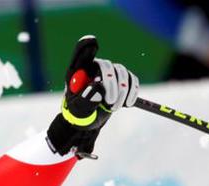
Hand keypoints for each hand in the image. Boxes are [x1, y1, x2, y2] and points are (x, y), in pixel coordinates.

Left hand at [47, 36, 138, 156]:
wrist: (88, 120)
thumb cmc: (78, 113)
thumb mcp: (77, 110)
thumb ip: (84, 100)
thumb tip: (99, 88)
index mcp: (78, 71)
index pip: (81, 53)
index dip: (87, 46)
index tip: (92, 42)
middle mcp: (94, 67)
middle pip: (106, 66)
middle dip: (111, 84)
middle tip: (110, 103)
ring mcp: (109, 71)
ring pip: (121, 73)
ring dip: (121, 91)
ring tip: (113, 108)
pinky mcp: (122, 79)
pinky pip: (132, 80)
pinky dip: (132, 92)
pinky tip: (127, 104)